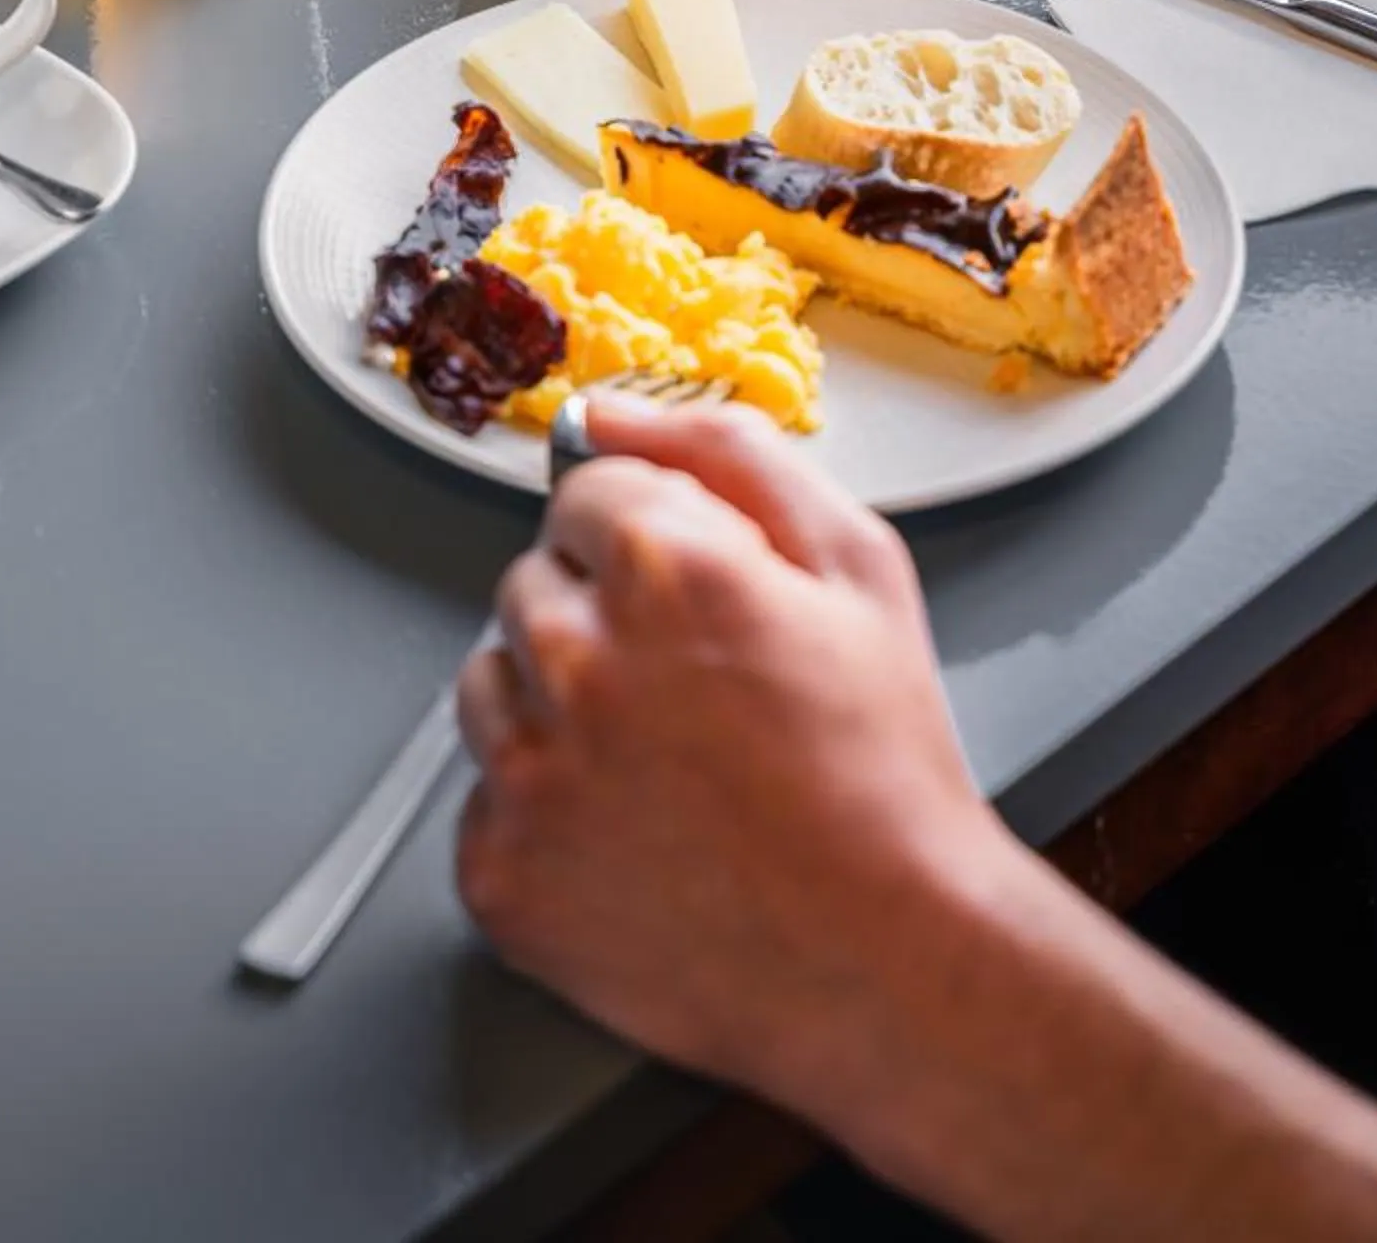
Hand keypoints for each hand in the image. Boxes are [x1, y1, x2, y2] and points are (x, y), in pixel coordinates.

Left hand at [455, 396, 1017, 1174]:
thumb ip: (728, 454)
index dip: (653, 544)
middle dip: (598, 620)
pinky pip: (483, 803)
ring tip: (661, 768)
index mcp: (662, 564)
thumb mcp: (856, 566)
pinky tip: (629, 836)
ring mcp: (527, 774)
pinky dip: (541, 816)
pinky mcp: (500, 874)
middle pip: (531, 586)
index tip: (700, 604)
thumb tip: (609, 412)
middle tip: (693, 695)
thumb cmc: (884, 768)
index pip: (586, 494)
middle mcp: (575, 658)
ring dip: (552, 708)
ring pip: (488, 686)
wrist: (893, 964)